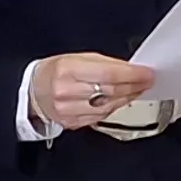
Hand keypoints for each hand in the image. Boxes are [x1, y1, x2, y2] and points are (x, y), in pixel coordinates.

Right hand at [36, 52, 159, 133]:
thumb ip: (104, 64)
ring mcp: (68, 110)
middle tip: (147, 81)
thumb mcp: (76, 58)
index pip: (108, 74)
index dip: (131, 75)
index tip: (146, 73)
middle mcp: (66, 91)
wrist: (34, 91)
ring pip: (108, 106)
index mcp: (67, 70)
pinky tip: (121, 100)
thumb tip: (130, 70)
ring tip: (137, 89)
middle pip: (110, 91)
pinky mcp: (72, 123)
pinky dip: (114, 107)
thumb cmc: (55, 72)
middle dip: (133, 86)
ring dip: (127, 97)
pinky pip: (101, 116)